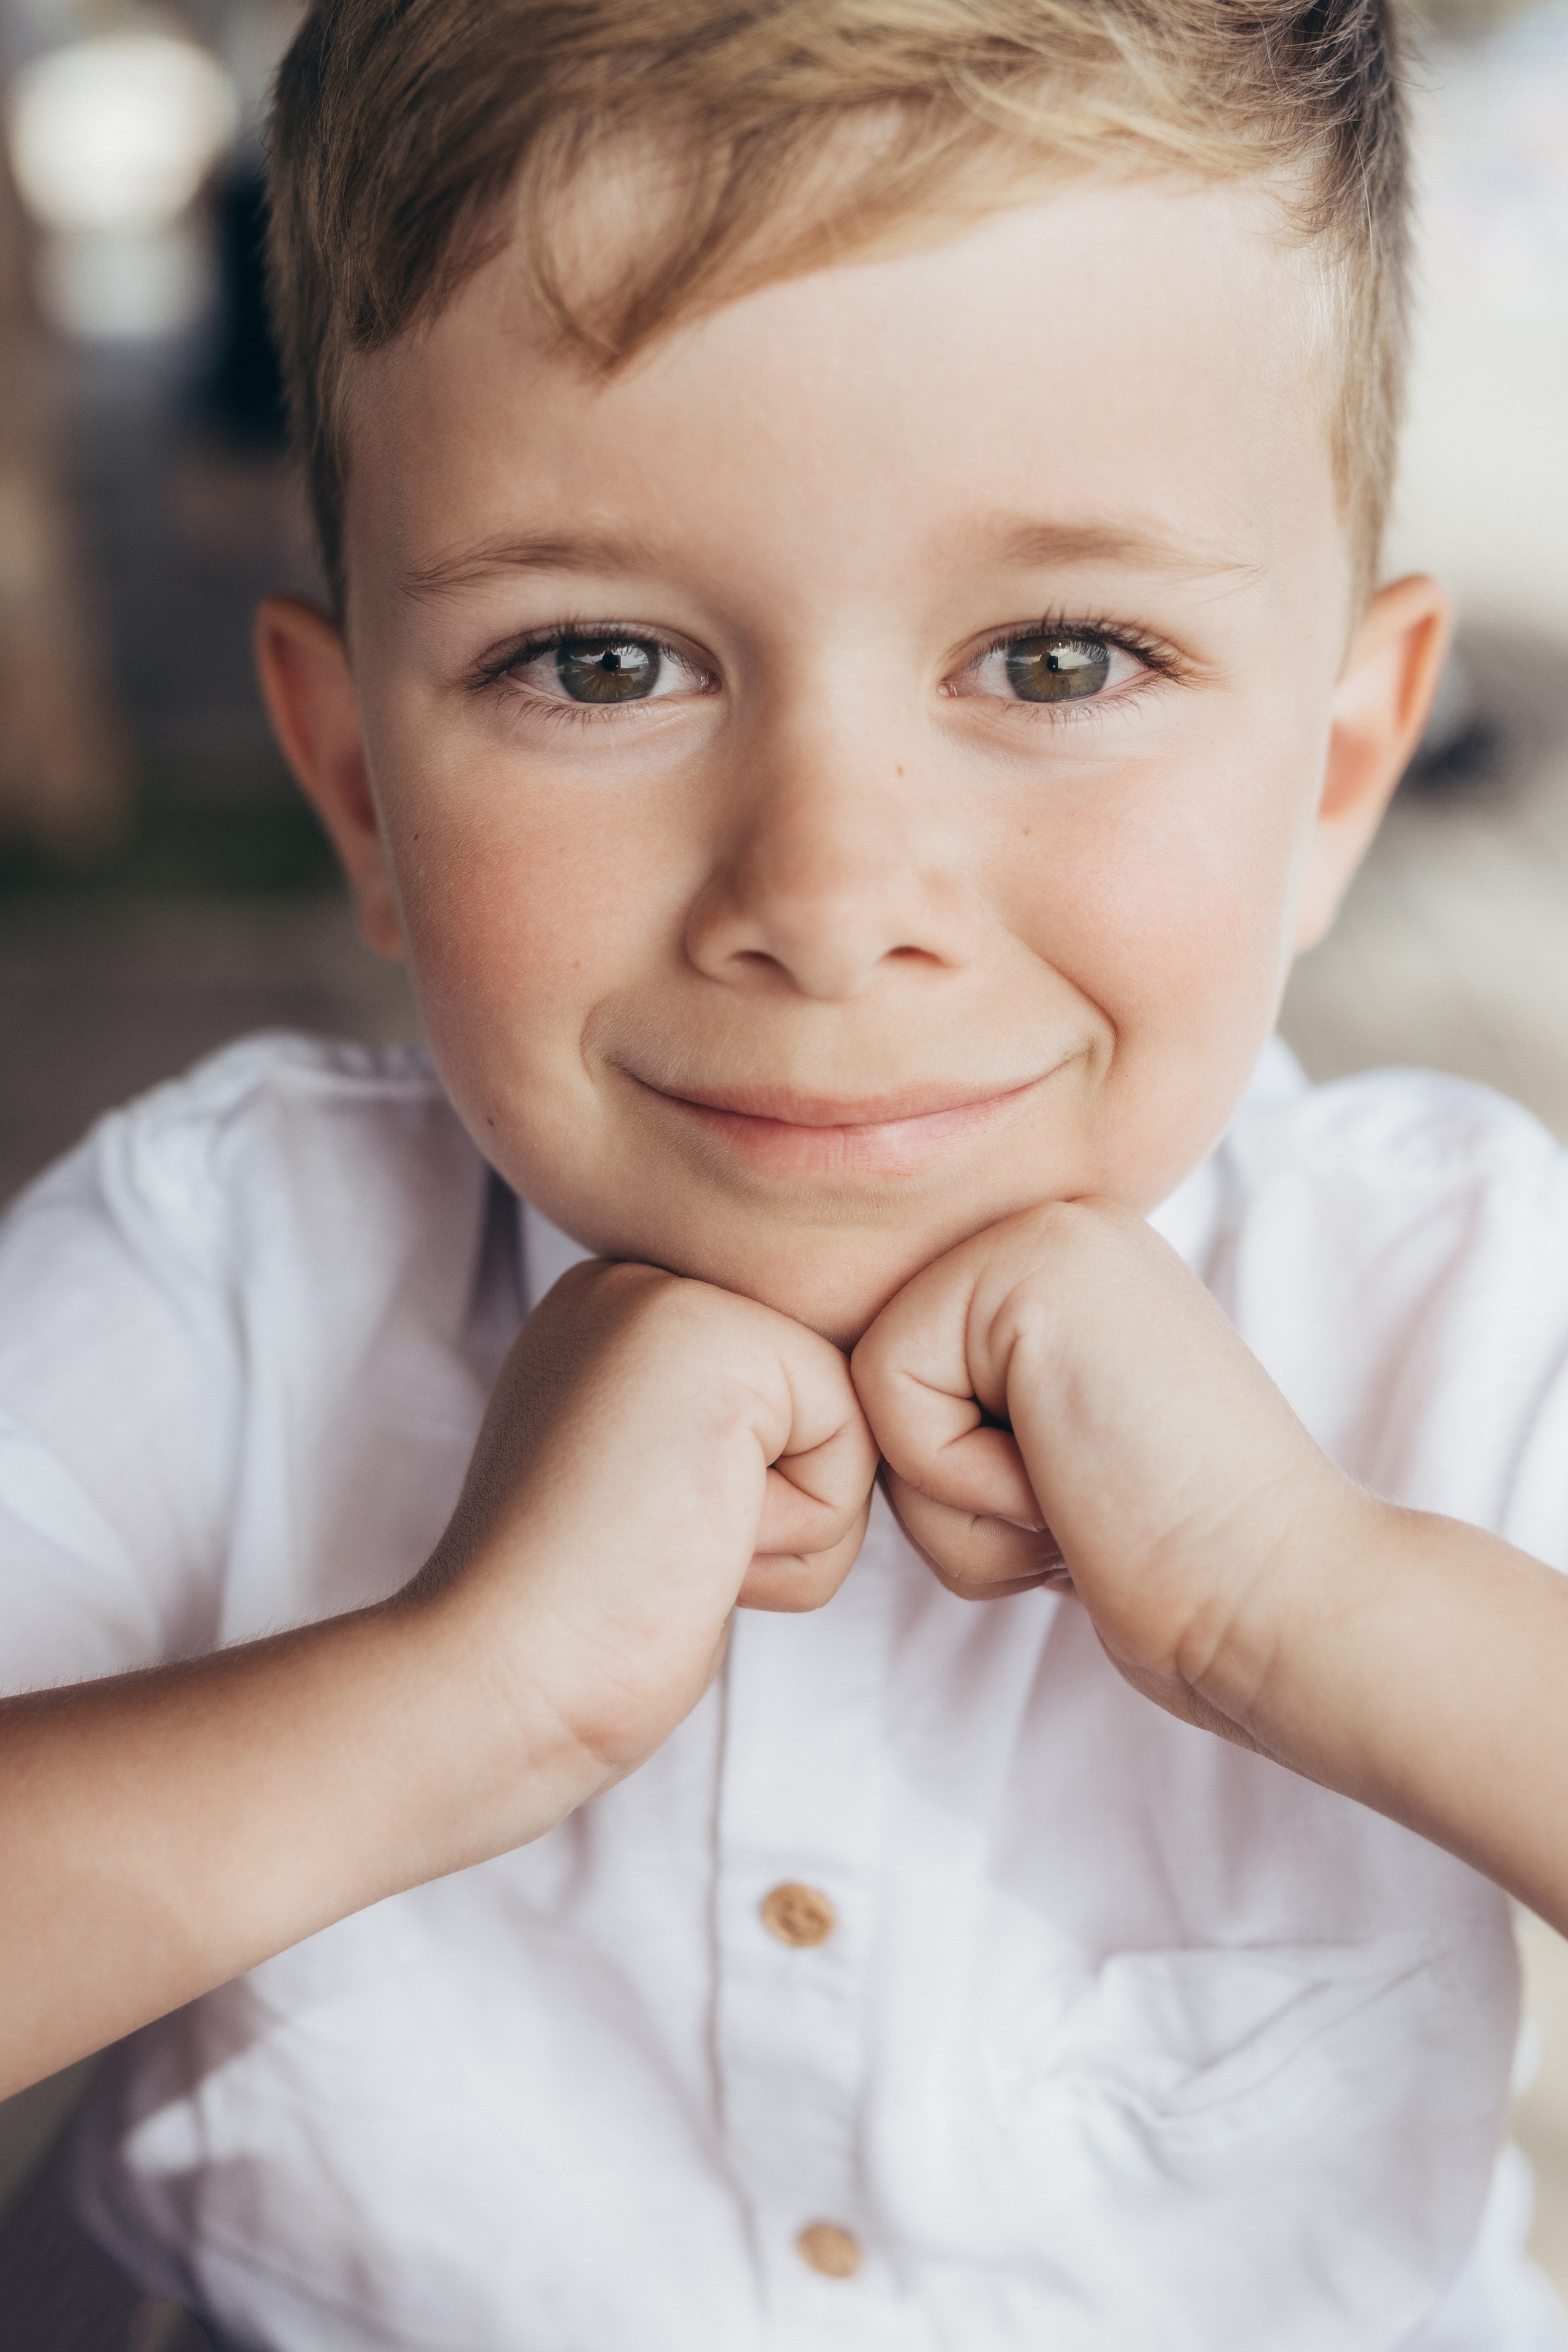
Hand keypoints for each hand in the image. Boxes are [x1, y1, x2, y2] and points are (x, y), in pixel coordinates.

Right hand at [413, 1259, 878, 1797]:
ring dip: (787, 1532)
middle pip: (824, 1406)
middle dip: (775, 1511)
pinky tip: (694, 1543)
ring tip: (667, 1542)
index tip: (636, 1533)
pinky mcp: (721, 1341)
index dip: (747, 1504)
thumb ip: (713, 1436)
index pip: (785, 1397)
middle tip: (654, 1543)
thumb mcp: (645, 1492)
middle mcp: (634, 1281)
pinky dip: (797, 1537)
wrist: (495, 1680)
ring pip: (849, 1426)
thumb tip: (797, 1449)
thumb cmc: (577, 1628)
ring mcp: (671, 1296)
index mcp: (609, 1312)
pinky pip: (855, 1449)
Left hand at [850, 1201, 1352, 1746]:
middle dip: (953, 1492)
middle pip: (879, 1385)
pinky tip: (1070, 1482)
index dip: (966, 1486)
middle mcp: (1054, 1230)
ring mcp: (1045, 1232)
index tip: (1086, 1494)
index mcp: (1065, 1273)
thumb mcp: (1060, 1456)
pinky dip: (963, 1483)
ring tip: (1083, 1489)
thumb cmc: (1171, 1567)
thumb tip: (868, 1405)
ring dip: (960, 1500)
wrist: (1278, 1600)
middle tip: (1084, 1498)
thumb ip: (985, 1408)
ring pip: (873, 1394)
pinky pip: (888, 1395)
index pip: (902, 1383)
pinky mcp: (1027, 1265)